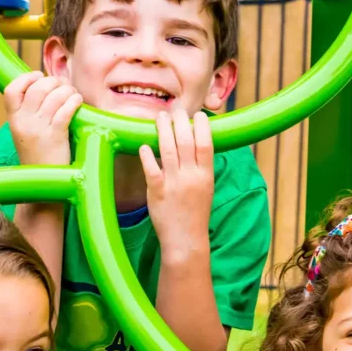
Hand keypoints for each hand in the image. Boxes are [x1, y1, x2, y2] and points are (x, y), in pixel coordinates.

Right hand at [3, 71, 81, 165]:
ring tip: (72, 94)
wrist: (41, 185)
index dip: (26, 78)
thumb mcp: (25, 132)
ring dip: (67, 90)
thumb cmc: (38, 154)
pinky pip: (66, 110)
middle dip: (53, 82)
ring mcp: (39, 130)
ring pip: (54, 96)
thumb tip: (48, 84)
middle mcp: (23, 123)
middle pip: (37, 88)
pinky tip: (78, 101)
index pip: (11, 89)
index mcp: (13, 120)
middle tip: (62, 86)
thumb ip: (30, 112)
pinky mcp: (55, 137)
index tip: (39, 76)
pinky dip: (74, 101)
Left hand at [140, 109, 213, 251]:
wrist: (185, 240)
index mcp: (206, 175)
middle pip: (186, 141)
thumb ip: (201, 167)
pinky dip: (147, 154)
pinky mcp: (156, 191)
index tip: (197, 115)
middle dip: (180, 122)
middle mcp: (191, 177)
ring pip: (168, 150)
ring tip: (159, 117)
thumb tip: (196, 143)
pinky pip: (151, 168)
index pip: (206, 144)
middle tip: (175, 110)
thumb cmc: (195, 212)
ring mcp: (173, 184)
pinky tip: (145, 144)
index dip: (202, 126)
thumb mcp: (206, 188)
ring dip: (163, 130)